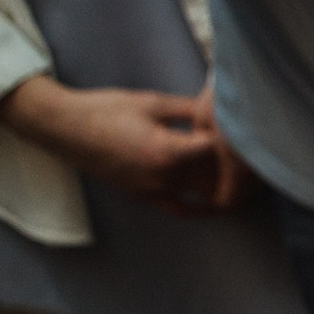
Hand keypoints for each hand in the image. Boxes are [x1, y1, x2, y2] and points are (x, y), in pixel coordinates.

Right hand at [0, 75, 242, 212]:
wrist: (64, 128)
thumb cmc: (107, 110)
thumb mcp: (153, 103)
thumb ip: (191, 109)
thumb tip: (221, 108)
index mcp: (168, 151)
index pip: (217, 151)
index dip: (231, 139)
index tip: (238, 128)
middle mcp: (164, 177)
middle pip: (215, 176)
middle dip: (233, 165)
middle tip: (248, 152)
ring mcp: (153, 191)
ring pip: (202, 195)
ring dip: (222, 185)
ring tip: (240, 175)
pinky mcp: (143, 197)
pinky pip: (180, 210)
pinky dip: (200, 208)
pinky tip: (216, 202)